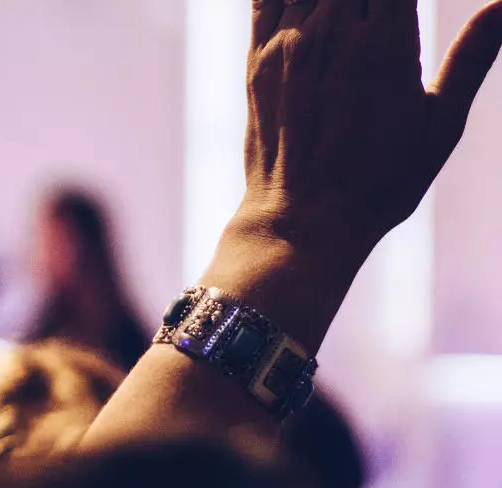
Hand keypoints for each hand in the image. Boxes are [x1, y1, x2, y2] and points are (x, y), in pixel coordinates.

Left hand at [240, 0, 501, 253]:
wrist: (302, 220)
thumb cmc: (380, 184)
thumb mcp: (440, 126)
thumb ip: (471, 60)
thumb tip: (500, 7)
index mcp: (384, 44)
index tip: (405, 12)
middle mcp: (332, 33)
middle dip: (370, 0)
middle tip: (380, 20)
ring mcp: (287, 44)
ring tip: (351, 18)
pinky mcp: (256, 60)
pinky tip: (308, 8)